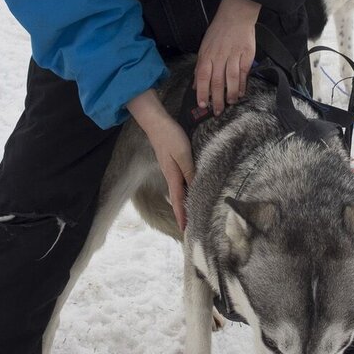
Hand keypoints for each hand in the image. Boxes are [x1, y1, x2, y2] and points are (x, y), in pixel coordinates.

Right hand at [128, 90, 193, 229]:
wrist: (157, 123)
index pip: (179, 201)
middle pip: (177, 199)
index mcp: (173, 176)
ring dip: (183, 204)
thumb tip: (196, 189)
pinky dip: (184, 191)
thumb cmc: (171, 137)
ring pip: (178, 191)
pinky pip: (179, 182)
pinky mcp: (172, 163)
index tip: (185, 231)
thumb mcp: (183, 155)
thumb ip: (190, 172)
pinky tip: (189, 191)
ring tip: (191, 214)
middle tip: (189, 227)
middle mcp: (170, 176)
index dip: (182, 216)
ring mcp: (170, 170)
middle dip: (183, 214)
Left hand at [195, 0, 260, 115]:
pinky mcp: (246, 55)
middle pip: (217, 82)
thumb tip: (196, 85)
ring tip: (230, 103)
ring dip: (231, 94)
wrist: (235, 15)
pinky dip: (242, 85)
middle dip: (216, 99)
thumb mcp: (204, 47)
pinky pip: (243, 73)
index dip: (202, 92)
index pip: (202, 77)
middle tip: (217, 111)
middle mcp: (219, 57)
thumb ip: (201, 67)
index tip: (203, 104)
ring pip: (231, 79)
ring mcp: (233, 56)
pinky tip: (241, 93)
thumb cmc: (218, 32)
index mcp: (207, 55)